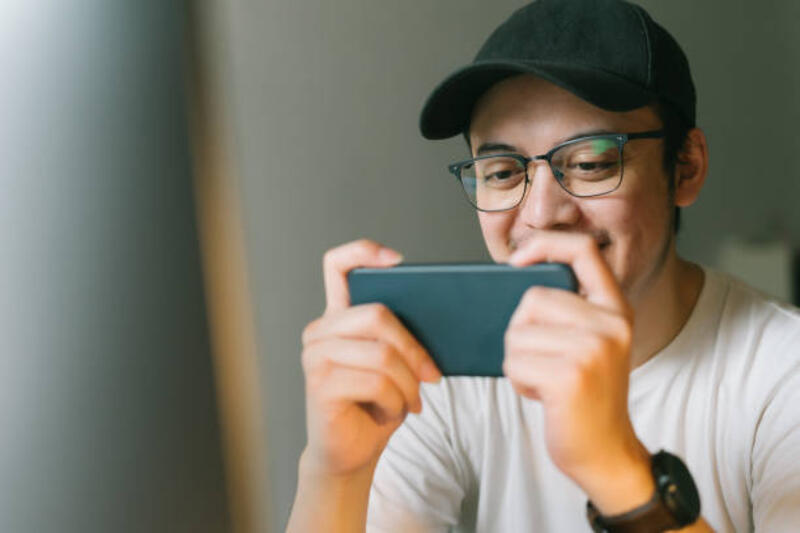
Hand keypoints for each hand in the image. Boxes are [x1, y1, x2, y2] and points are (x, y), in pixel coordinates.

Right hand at [300, 239, 441, 477]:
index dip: (364, 252)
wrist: (350, 452)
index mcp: (338, 317)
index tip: (398, 261)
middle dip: (414, 349)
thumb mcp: (393, 364)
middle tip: (431, 376)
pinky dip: (396, 401)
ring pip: (382, 354)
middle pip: (377, 314)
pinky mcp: (319, 384)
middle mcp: (320, 330)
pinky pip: (375, 382)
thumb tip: (438, 315)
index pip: (337, 265)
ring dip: (408, 383)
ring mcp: (315, 356)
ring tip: (412, 401)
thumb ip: (399, 336)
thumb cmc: (374, 404)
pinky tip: (394, 412)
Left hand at [504, 231, 653, 513]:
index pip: (584, 251)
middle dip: (521, 331)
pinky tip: (543, 395)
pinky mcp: (571, 376)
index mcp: (615, 309)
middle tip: (545, 361)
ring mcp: (594, 349)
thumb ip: (567, 309)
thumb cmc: (586, 396)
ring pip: (517, 332)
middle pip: (532, 298)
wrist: (606, 452)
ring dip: (518, 360)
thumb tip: (515, 275)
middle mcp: (611, 324)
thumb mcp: (591, 342)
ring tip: (546, 379)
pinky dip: (518, 381)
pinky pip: (514, 361)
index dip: (545, 244)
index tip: (517, 260)